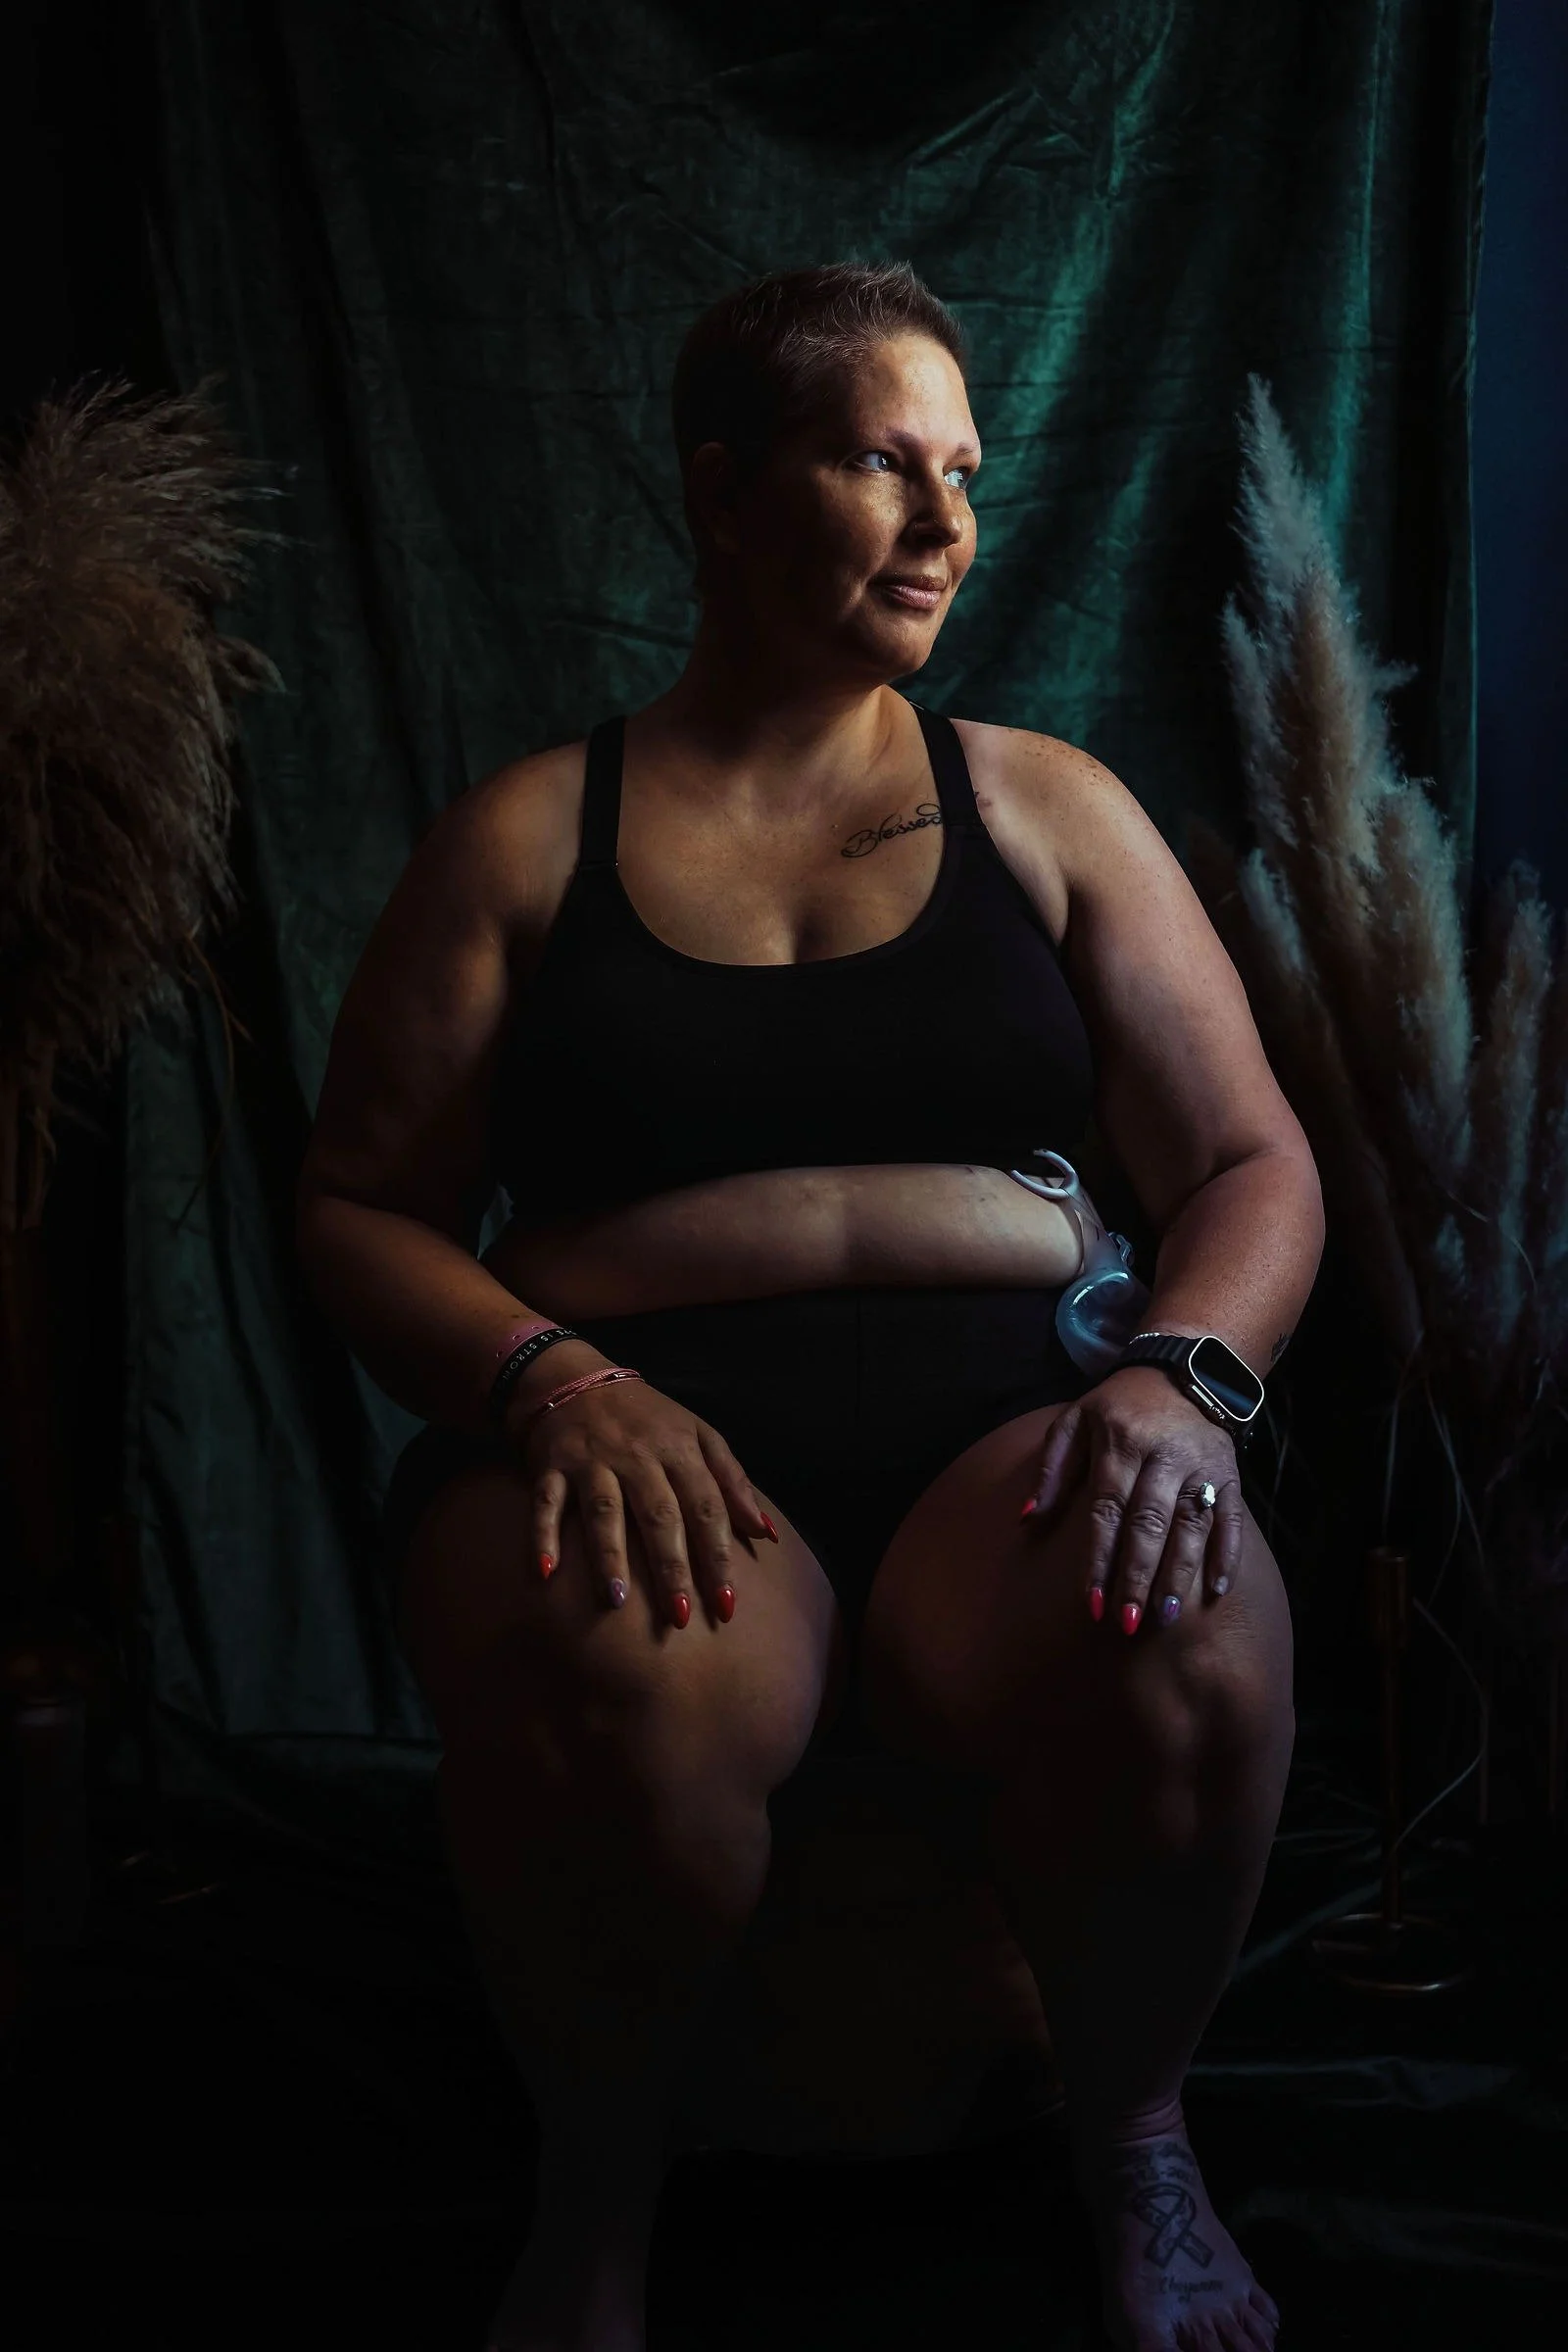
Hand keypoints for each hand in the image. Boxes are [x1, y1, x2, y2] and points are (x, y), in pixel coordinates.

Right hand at [507, 1369, 776, 1626]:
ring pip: (604, 1511)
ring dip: (609, 1556)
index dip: (718, 1556)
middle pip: (659, 1515)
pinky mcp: (551, 1465)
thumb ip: (733, 1483)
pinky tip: (545, 1573)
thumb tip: (767, 1535)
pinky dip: (543, 1536)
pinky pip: (546, 1503)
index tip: (728, 1605)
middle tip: (680, 1616)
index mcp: (679, 1449)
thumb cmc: (648, 1418)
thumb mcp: (699, 1435)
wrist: (575, 1377)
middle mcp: (637, 1455)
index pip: (706, 1508)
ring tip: (617, 1602)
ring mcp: (592, 1460)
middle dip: (671, 1566)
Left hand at [1020, 1364, 1243, 1632]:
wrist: (1180, 1371)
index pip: (1107, 1509)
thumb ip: (1052, 1469)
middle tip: (1128, 1621)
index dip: (1099, 1558)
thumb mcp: (1074, 1421)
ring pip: (1191, 1525)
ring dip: (1179, 1572)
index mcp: (1122, 1443)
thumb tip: (1028, 1519)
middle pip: (1150, 1522)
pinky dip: (1228, 1553)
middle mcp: (1164, 1457)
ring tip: (1165, 1615)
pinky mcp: (1230, 1474)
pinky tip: (1217, 1589)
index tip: (1090, 1603)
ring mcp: (1202, 1466)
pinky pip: (1231, 1517)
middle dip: (1137, 1574)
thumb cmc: (1117, 1406)